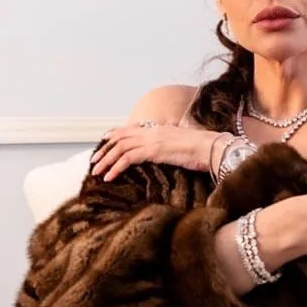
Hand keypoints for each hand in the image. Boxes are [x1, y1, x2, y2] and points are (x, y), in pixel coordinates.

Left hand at [90, 122, 223, 180]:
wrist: (212, 148)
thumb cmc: (201, 149)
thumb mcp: (181, 144)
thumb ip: (169, 145)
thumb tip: (165, 153)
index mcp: (157, 129)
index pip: (128, 129)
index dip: (112, 136)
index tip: (103, 145)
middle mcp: (152, 131)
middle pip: (119, 137)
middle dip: (104, 150)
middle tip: (94, 162)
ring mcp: (152, 140)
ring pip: (120, 147)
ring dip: (106, 160)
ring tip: (96, 172)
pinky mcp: (154, 150)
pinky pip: (127, 159)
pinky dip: (116, 168)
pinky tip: (109, 178)